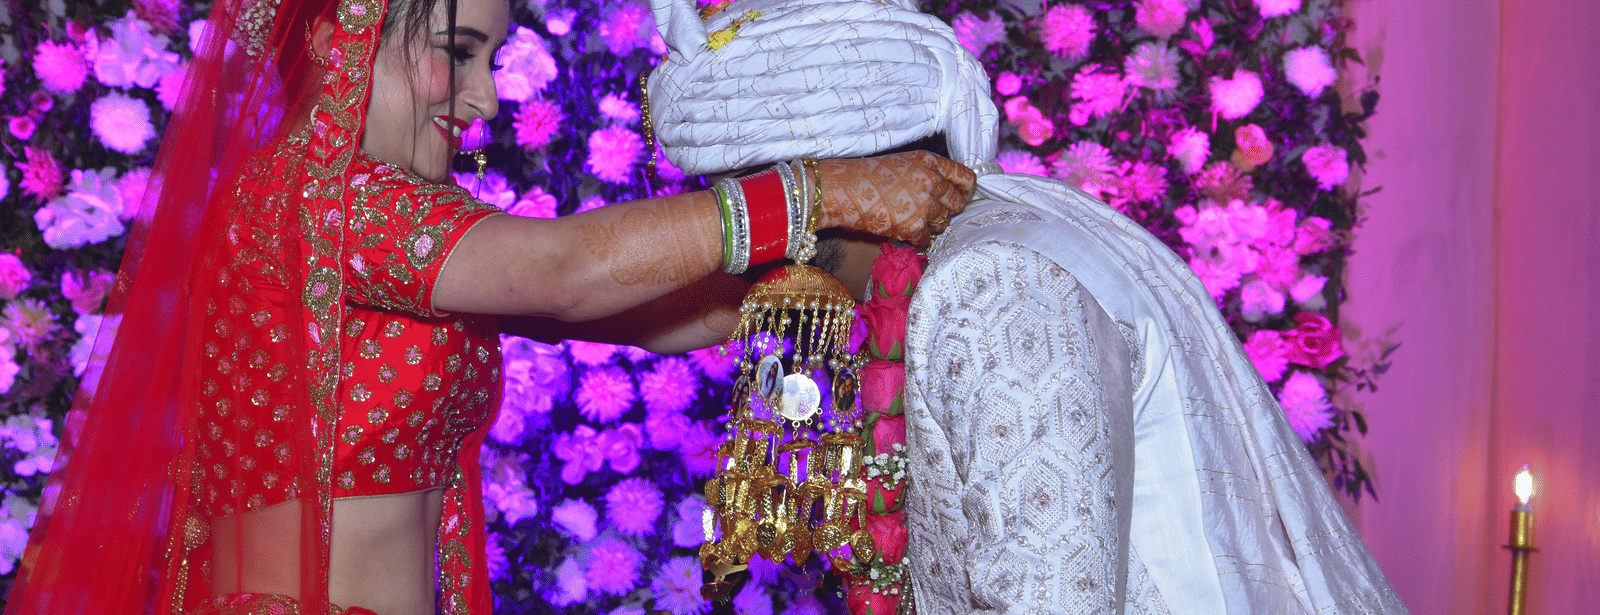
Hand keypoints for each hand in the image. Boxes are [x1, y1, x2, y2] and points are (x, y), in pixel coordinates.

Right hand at [816, 151, 975, 247]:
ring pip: (943, 223)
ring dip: (931, 226)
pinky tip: (902, 232)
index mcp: (929, 162)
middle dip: (947, 210)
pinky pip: (925, 239)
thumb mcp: (903, 163)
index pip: (966, 177)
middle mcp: (931, 181)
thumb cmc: (868, 176)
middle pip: (958, 203)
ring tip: (912, 220)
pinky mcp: (913, 225)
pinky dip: (915, 239)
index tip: (959, 197)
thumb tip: (946, 190)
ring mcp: (924, 204)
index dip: (964, 190)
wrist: (843, 190)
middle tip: (931, 213)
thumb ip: (927, 172)